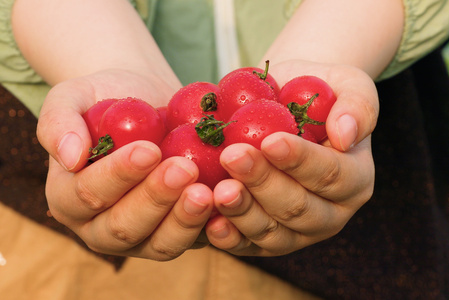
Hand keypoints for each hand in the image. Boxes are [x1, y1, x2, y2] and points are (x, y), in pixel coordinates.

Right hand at [37, 70, 213, 259]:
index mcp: (69, 200)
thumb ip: (59, 122)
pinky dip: (214, 226)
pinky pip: (196, 240)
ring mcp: (144, 237)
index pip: (89, 195)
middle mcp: (102, 228)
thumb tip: (69, 156)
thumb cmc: (106, 100)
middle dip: (155, 199)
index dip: (118, 175)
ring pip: (162, 244)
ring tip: (207, 192)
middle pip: (125, 227)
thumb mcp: (73, 98)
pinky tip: (230, 200)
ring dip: (185, 220)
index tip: (148, 150)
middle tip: (184, 170)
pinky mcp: (180, 234)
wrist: (148, 105)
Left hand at [205, 61, 378, 255]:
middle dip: (264, 183)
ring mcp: (296, 234)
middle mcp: (330, 215)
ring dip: (242, 212)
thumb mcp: (348, 86)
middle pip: (299, 209)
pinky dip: (227, 237)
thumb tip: (345, 136)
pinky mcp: (263, 241)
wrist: (285, 106)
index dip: (301, 161)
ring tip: (218, 189)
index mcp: (355, 181)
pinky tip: (208, 222)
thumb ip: (357, 107)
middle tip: (233, 156)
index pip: (331, 175)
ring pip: (271, 233)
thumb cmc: (318, 93)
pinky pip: (246, 245)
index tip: (270, 140)